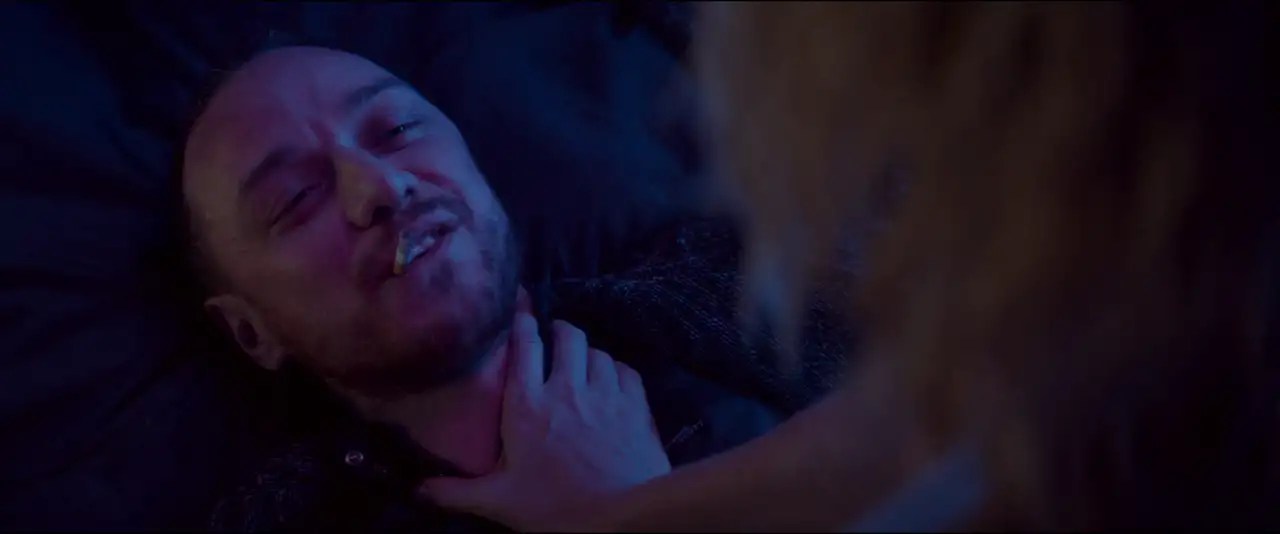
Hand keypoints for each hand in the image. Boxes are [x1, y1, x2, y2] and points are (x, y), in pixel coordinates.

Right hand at [417, 314, 670, 529]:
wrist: (623, 517)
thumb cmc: (556, 508)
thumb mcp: (499, 501)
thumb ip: (457, 491)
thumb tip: (417, 488)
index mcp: (527, 406)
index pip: (524, 347)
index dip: (522, 322)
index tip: (520, 310)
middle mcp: (567, 389)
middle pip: (567, 337)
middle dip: (560, 330)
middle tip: (554, 336)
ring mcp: (606, 394)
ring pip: (597, 352)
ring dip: (588, 353)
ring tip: (582, 361)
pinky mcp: (636, 405)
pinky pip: (626, 371)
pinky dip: (616, 370)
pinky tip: (612, 379)